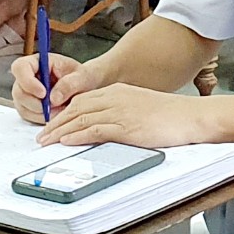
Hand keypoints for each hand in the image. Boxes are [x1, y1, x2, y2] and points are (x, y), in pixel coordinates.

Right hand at [11, 52, 98, 123]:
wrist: (82, 87)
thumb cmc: (80, 77)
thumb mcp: (81, 77)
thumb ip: (69, 84)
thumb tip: (53, 98)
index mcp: (38, 62)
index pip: (20, 67)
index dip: (27, 81)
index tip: (43, 93)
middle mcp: (26, 76)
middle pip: (18, 91)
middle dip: (36, 103)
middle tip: (55, 106)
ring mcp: (24, 92)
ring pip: (22, 105)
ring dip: (40, 112)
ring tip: (60, 109)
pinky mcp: (26, 106)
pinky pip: (27, 115)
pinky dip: (41, 118)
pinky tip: (55, 113)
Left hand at [34, 81, 217, 149]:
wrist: (191, 116)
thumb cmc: (170, 115)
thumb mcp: (140, 106)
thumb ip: (120, 112)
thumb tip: (104, 127)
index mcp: (118, 91)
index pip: (82, 100)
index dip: (63, 113)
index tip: (52, 125)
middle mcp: (115, 97)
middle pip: (76, 108)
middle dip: (56, 123)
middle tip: (43, 136)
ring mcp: (120, 111)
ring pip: (81, 118)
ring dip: (61, 131)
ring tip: (47, 141)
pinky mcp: (126, 126)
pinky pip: (95, 129)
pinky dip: (78, 135)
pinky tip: (67, 141)